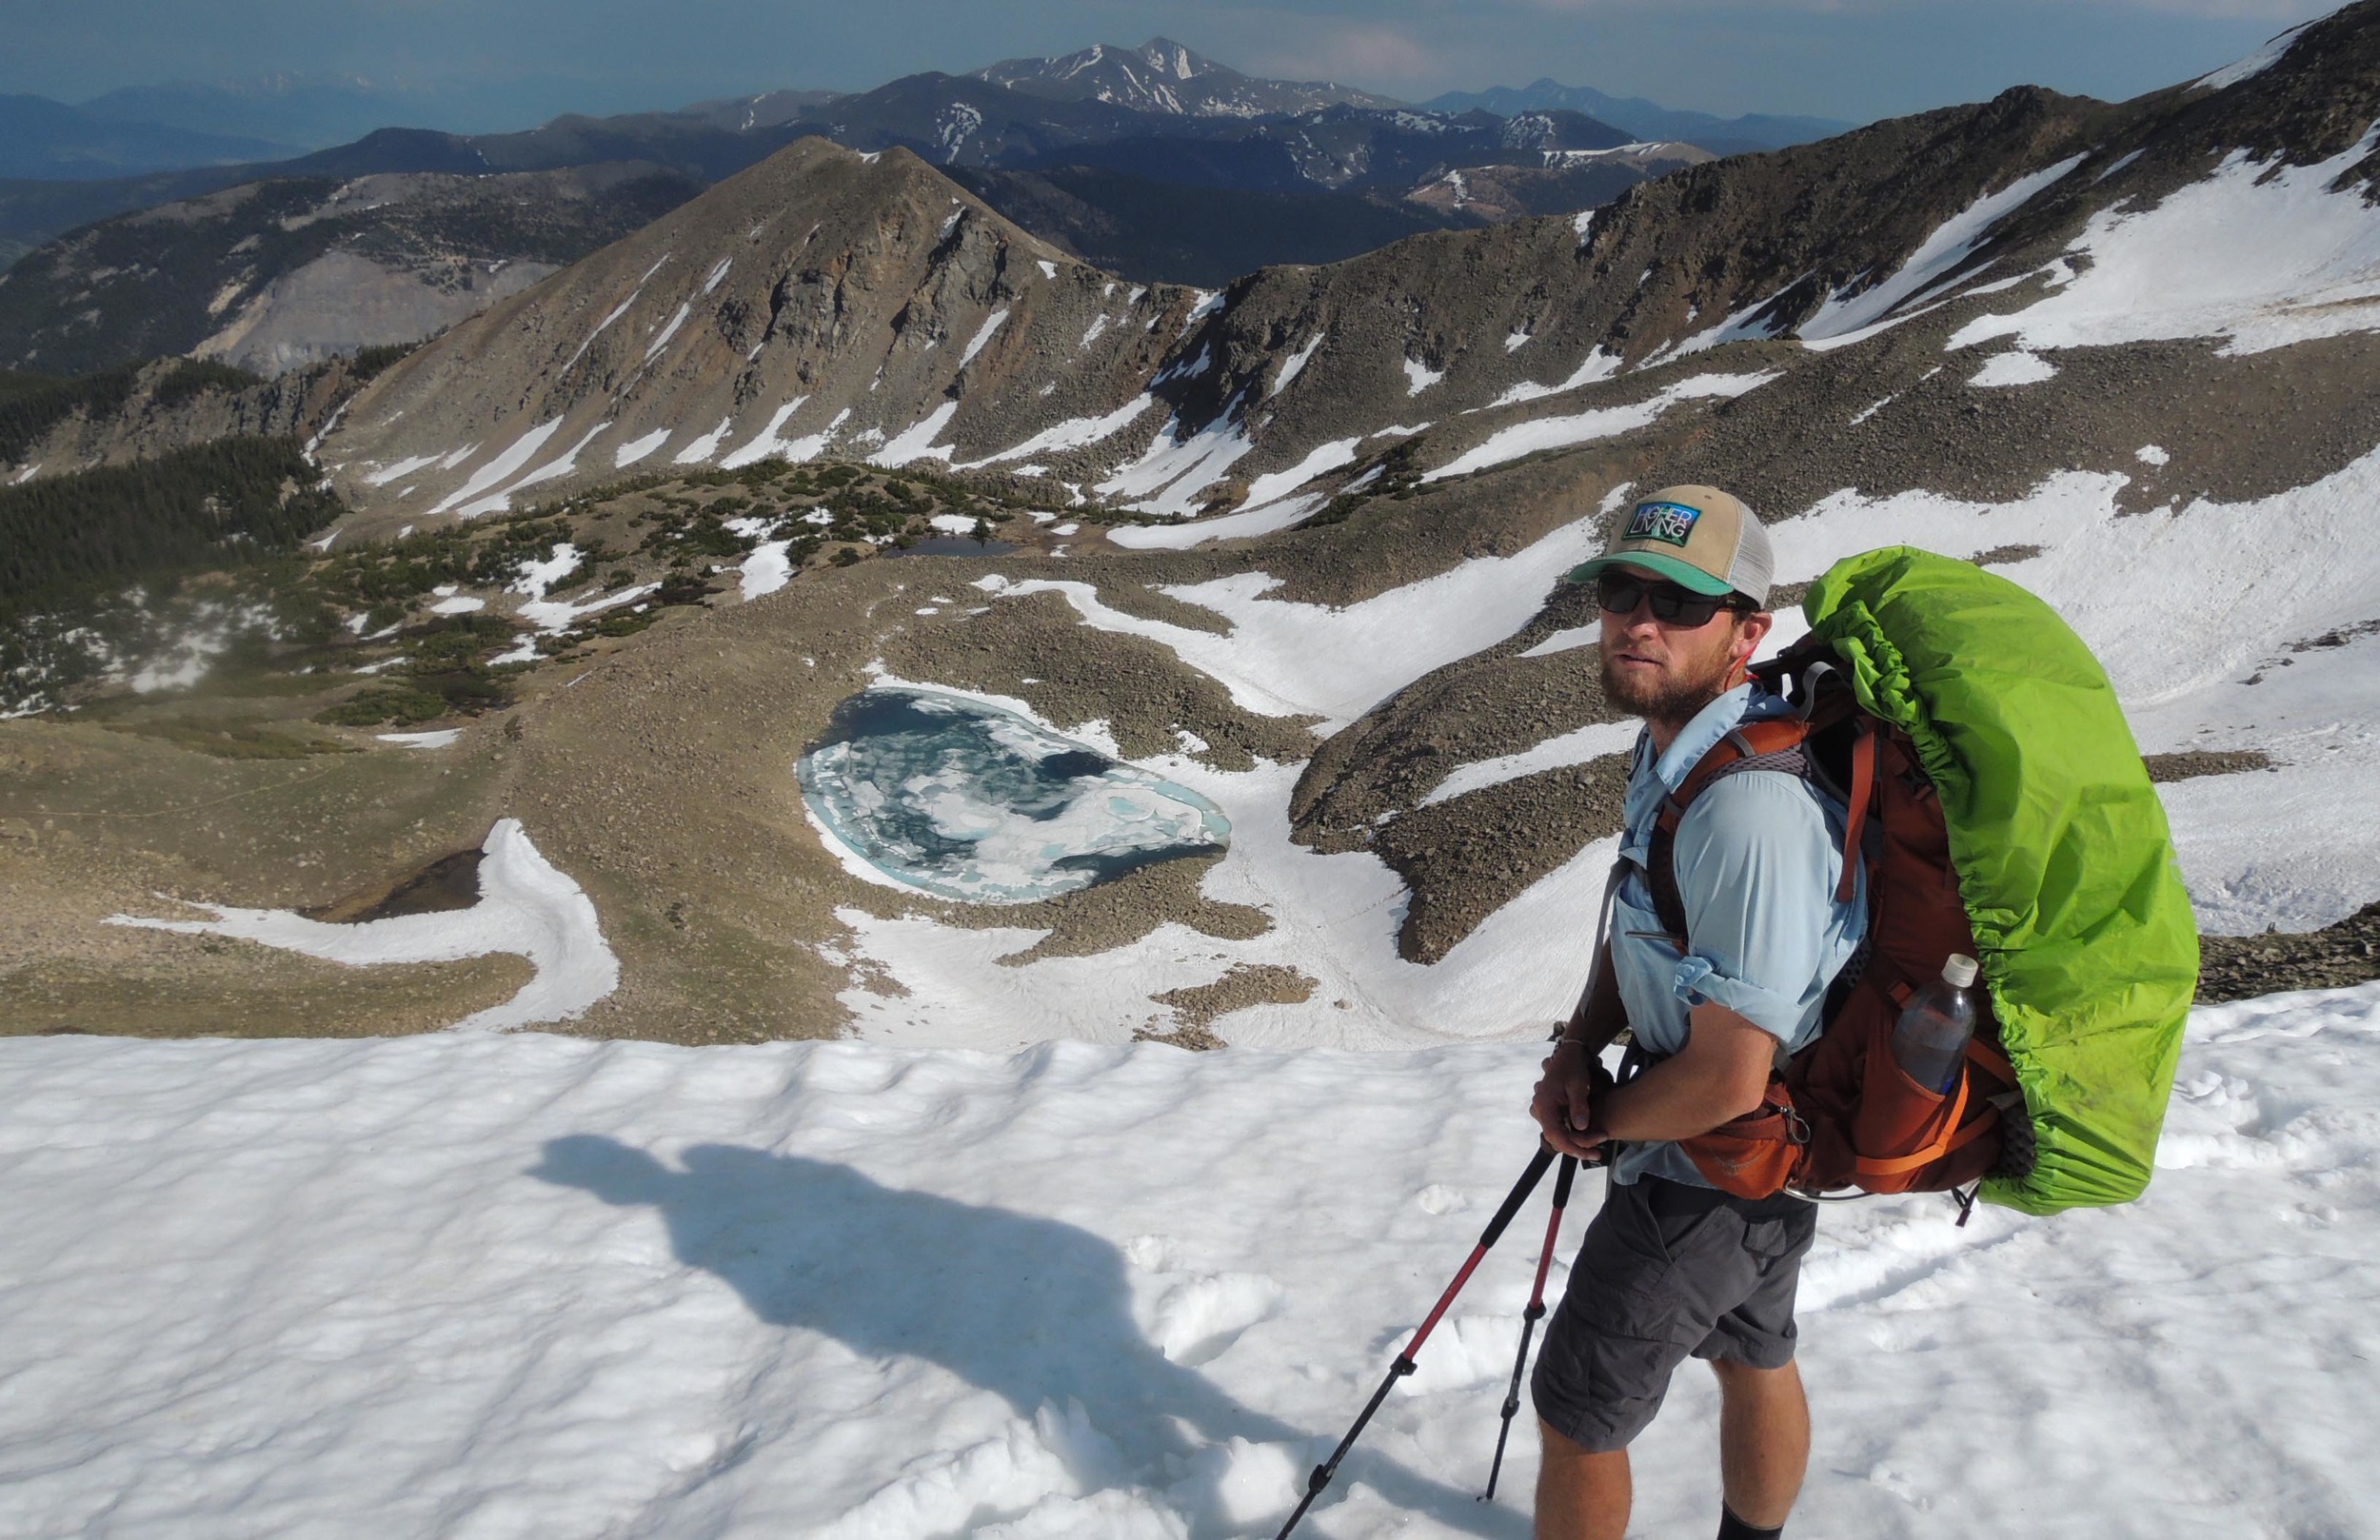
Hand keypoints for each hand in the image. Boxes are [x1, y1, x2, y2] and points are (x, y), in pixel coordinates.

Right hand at [1531, 1040, 1610, 1160]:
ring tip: (1600, 1137)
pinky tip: (1591, 1132)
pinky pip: (1561, 1128)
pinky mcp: (1552, 1112)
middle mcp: (1541, 1111)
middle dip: (1580, 1145)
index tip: (1590, 1152)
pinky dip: (1576, 1133)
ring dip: (1579, 1140)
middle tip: (1602, 1143)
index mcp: (1544, 1106)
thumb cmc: (1572, 1068)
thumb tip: (1581, 1127)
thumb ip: (1579, 1107)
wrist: (1569, 1055)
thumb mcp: (1578, 1086)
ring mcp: (1545, 1112)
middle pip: (1558, 1138)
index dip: (1571, 1147)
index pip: (1554, 1135)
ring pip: (1560, 1135)